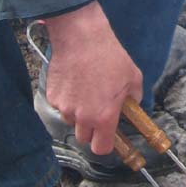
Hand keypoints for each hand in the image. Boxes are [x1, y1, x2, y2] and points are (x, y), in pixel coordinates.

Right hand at [44, 2, 143, 154]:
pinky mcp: (52, 96)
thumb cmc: (109, 56)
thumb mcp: (133, 78)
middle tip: (97, 111)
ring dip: (78, 113)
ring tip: (85, 91)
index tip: (108, 137)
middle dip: (91, 129)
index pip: (101, 148)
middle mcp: (82, 117)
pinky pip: (60, 106)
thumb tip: (131, 106)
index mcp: (104, 116)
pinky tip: (74, 82)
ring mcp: (64, 107)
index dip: (105, 144)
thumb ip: (134, 99)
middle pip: (84, 137)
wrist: (81, 38)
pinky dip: (66, 99)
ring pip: (71, 120)